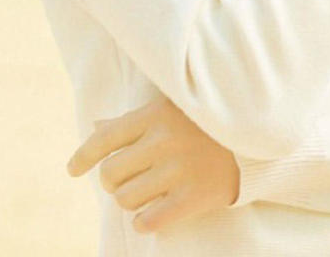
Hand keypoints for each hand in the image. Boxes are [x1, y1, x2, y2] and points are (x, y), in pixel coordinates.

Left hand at [66, 93, 240, 232]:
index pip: (104, 138)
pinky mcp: (192, 198)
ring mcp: (178, 170)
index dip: (82, 156)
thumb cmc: (205, 122)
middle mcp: (162, 140)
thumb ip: (132, 119)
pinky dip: (145, 221)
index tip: (72, 170)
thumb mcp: (169, 108)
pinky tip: (154, 211)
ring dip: (131, 199)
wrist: (257, 139)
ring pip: (125, 199)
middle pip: (110, 174)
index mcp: (154, 113)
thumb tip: (95, 127)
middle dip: (114, 180)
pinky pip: (148, 221)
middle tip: (130, 177)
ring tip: (149, 190)